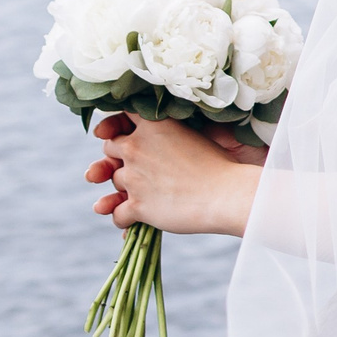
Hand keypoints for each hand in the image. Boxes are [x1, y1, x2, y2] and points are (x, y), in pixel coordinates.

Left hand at [85, 115, 266, 236]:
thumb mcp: (189, 135)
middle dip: (118, 158)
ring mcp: (133, 177)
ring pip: (115, 182)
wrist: (227, 195)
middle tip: (137, 169)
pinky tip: (135, 220)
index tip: (114, 134)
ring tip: (146, 196)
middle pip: (110, 149)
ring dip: (126, 190)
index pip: (119, 117)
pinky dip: (124, 218)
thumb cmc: (217, 166)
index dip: (115, 127)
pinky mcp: (136, 205)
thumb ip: (163, 134)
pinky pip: (116, 213)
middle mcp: (136, 147)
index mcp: (151, 125)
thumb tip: (148, 144)